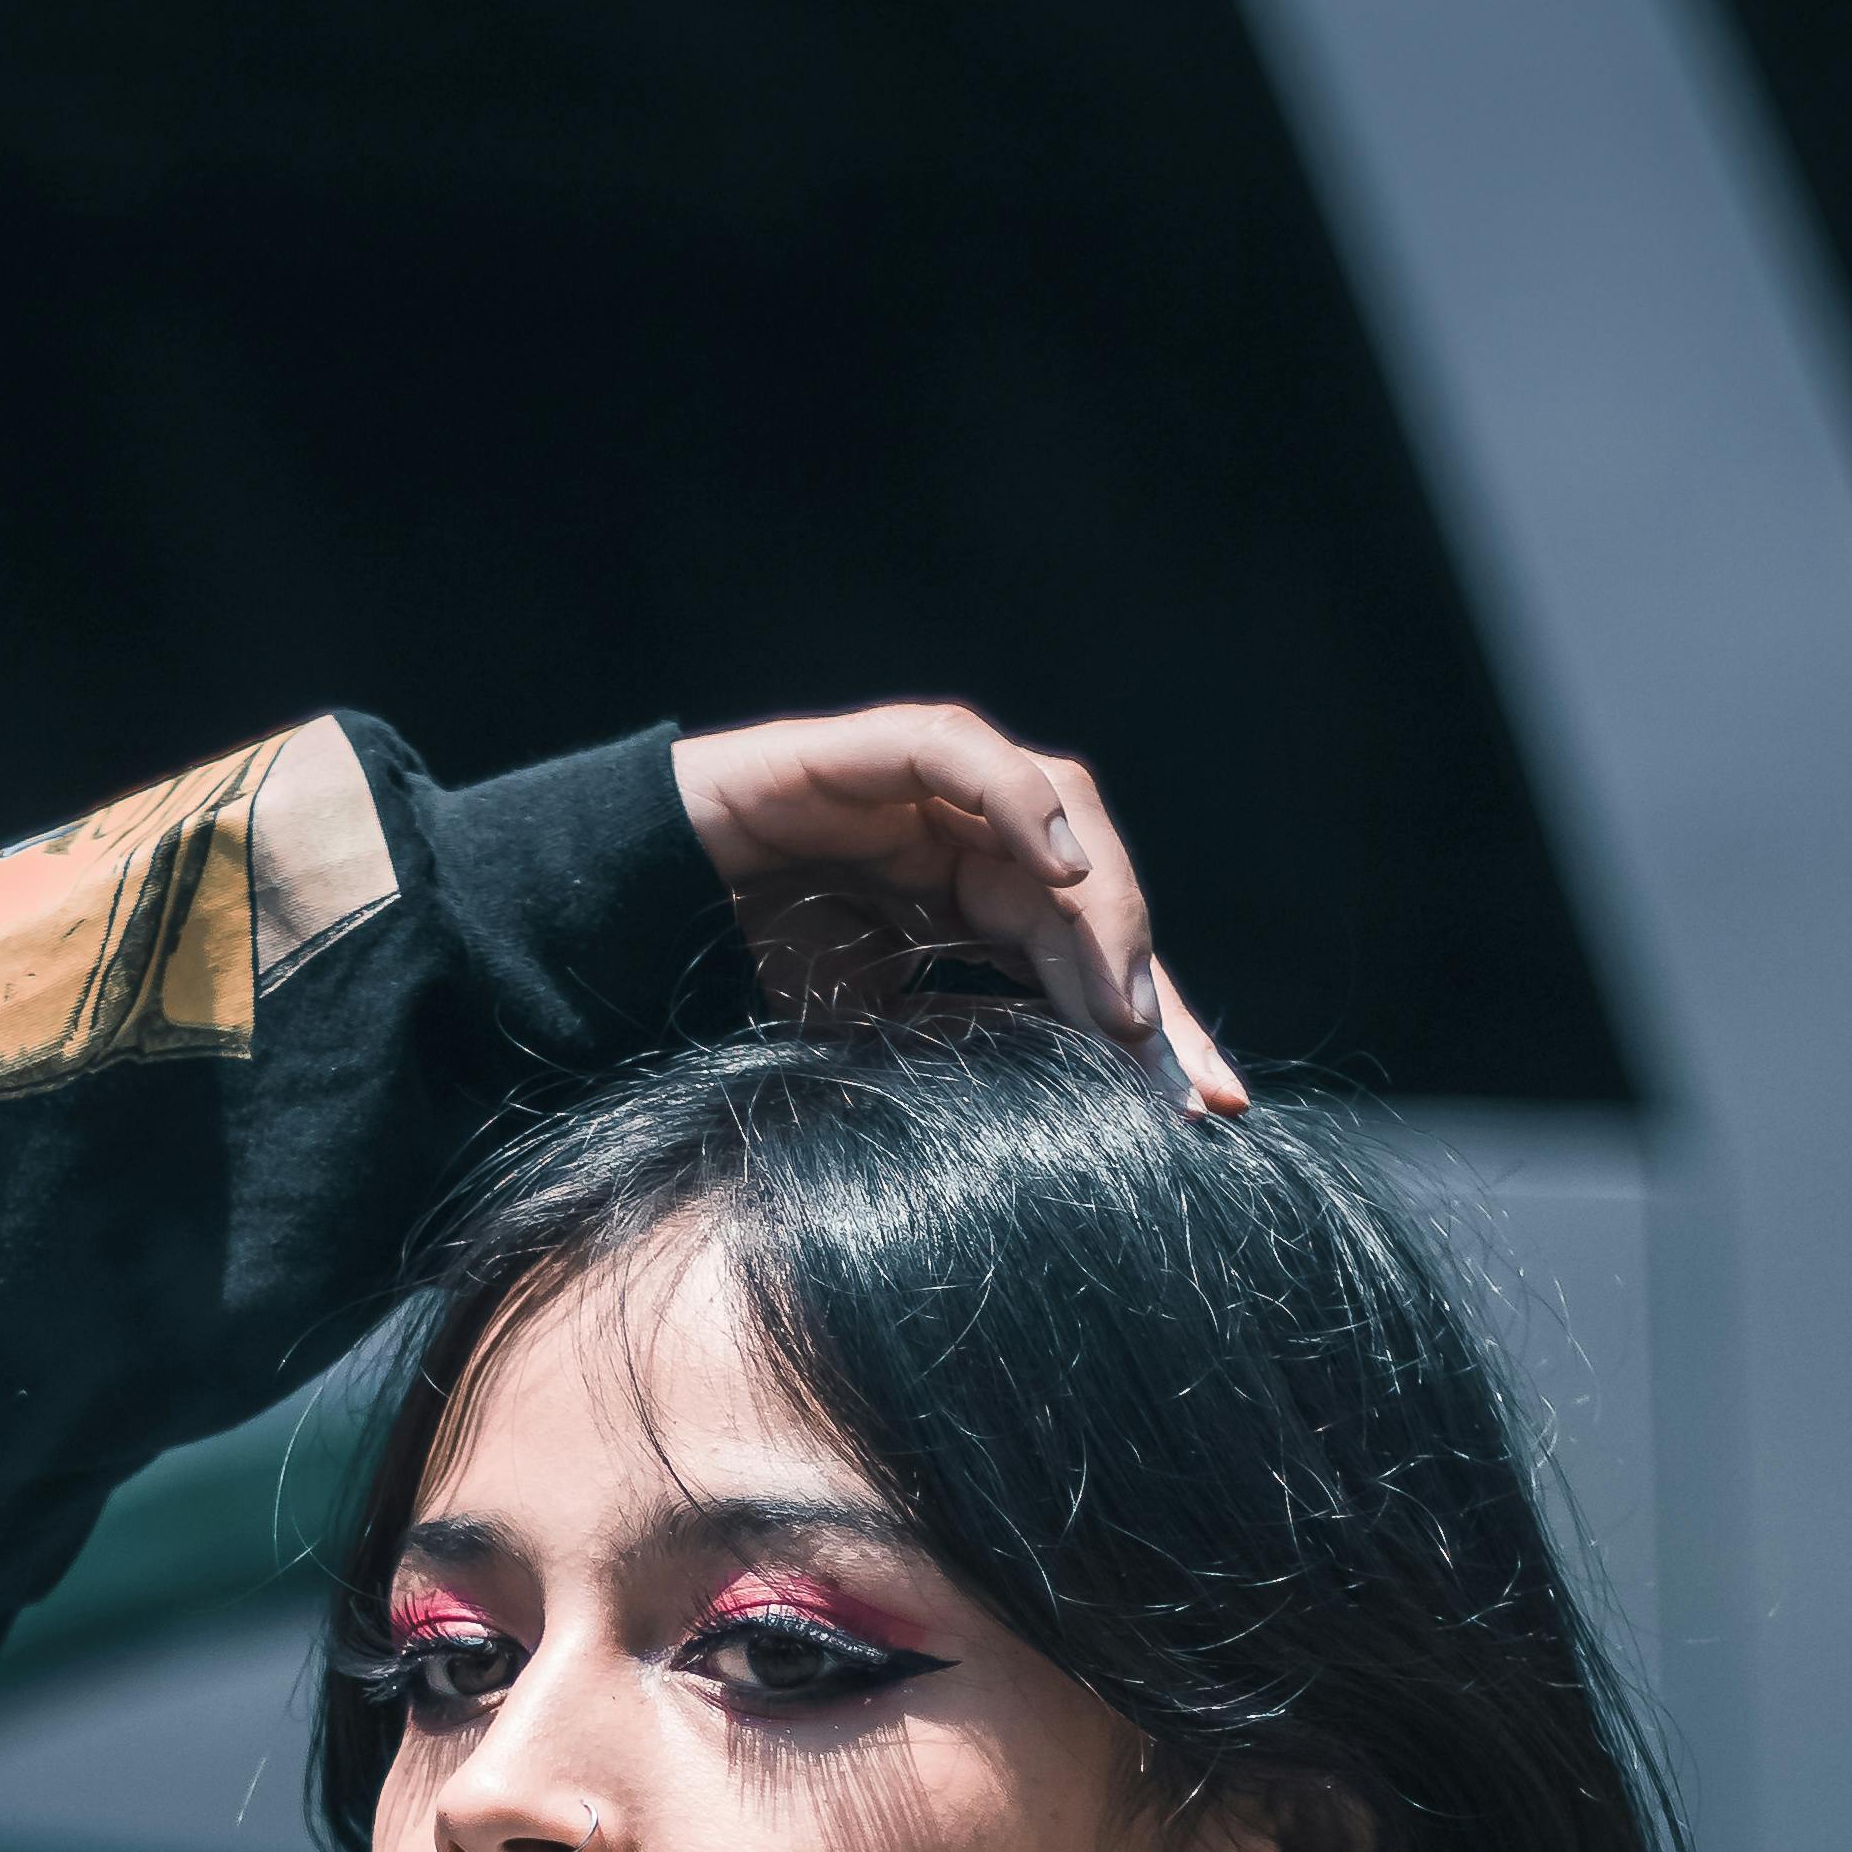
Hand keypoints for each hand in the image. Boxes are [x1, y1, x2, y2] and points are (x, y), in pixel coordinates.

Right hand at [673, 701, 1244, 1113]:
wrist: (648, 901)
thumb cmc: (751, 955)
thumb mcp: (873, 1028)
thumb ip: (968, 1038)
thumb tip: (1074, 1092)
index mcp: (982, 901)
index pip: (1089, 961)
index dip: (1152, 1031)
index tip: (1204, 1106)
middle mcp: (980, 836)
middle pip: (1097, 897)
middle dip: (1146, 988)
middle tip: (1180, 1077)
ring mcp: (940, 785)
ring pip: (1061, 820)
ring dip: (1103, 912)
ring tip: (1119, 1005)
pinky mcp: (887, 746)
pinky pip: (974, 758)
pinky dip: (1025, 805)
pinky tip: (1064, 871)